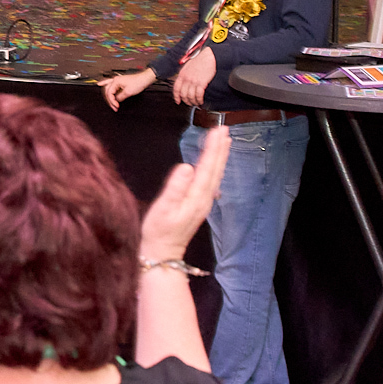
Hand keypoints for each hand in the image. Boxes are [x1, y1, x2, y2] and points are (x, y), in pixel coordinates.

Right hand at [101, 67, 156, 110]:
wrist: (144, 79)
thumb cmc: (138, 83)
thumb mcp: (128, 92)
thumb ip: (120, 97)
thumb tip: (116, 100)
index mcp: (116, 81)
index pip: (109, 93)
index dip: (112, 101)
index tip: (116, 106)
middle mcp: (115, 80)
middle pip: (107, 92)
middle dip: (110, 101)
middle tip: (114, 107)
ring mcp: (117, 81)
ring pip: (108, 89)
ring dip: (109, 97)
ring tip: (110, 104)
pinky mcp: (119, 83)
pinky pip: (110, 85)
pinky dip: (105, 85)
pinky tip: (100, 84)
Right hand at [142, 127, 226, 261]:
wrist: (162, 254)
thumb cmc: (158, 231)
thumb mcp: (163, 209)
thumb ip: (175, 187)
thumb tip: (187, 166)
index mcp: (196, 196)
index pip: (207, 166)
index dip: (212, 148)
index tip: (217, 130)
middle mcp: (204, 198)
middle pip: (215, 169)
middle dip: (220, 148)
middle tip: (224, 129)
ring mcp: (203, 202)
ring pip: (215, 174)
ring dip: (220, 156)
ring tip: (224, 141)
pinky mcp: (199, 205)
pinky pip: (211, 180)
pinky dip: (214, 167)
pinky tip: (213, 163)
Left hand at [170, 48, 215, 107]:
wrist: (208, 57)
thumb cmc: (200, 60)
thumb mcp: (188, 66)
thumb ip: (185, 75)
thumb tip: (184, 82)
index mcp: (182, 75)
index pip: (176, 89)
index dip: (176, 97)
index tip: (178, 101)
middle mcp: (186, 79)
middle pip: (183, 95)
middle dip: (186, 101)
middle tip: (190, 103)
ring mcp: (193, 81)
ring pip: (190, 96)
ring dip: (193, 102)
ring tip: (196, 103)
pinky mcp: (201, 83)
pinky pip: (198, 95)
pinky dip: (199, 100)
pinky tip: (201, 101)